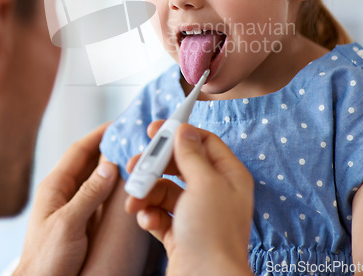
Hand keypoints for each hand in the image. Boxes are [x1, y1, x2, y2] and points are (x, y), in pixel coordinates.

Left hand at [14, 123, 117, 275]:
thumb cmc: (45, 260)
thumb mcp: (68, 224)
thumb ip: (88, 195)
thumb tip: (109, 166)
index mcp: (55, 186)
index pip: (79, 151)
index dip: (98, 135)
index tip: (118, 125)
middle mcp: (63, 191)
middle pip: (88, 161)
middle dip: (109, 147)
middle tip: (132, 139)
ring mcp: (71, 205)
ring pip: (95, 177)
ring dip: (112, 166)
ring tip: (133, 157)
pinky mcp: (80, 219)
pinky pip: (99, 195)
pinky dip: (113, 186)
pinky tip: (127, 186)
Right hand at [125, 123, 253, 275]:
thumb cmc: (213, 234)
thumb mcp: (204, 184)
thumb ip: (191, 154)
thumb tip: (183, 130)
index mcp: (228, 175)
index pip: (204, 142)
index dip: (180, 133)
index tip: (156, 129)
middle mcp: (213, 191)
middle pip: (179, 165)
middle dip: (155, 166)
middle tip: (135, 165)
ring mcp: (196, 213)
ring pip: (165, 190)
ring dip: (146, 193)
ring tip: (134, 202)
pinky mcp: (180, 233)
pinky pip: (160, 213)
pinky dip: (149, 214)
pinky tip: (147, 221)